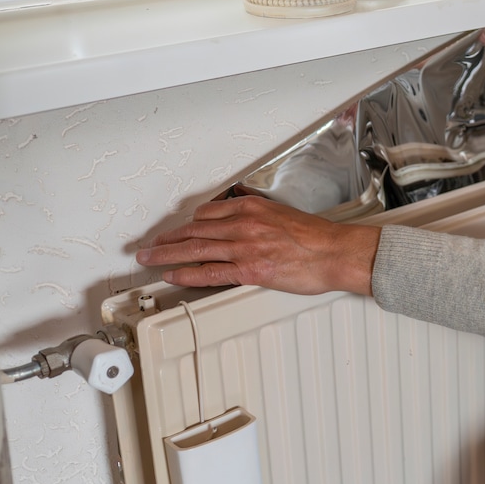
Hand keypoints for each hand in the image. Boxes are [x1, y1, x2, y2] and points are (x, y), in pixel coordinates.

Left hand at [135, 196, 379, 296]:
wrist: (335, 253)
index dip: (187, 225)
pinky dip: (186, 273)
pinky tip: (172, 274)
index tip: (177, 231)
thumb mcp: (284, 216)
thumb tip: (247, 229)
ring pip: (194, 249)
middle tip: (149, 245)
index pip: (208, 214)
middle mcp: (244, 224)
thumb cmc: (318, 239)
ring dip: (166, 254)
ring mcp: (245, 247)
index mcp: (252, 209)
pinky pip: (209, 271)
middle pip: (194, 230)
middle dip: (167, 239)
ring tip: (149, 259)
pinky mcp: (249, 269)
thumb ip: (260, 221)